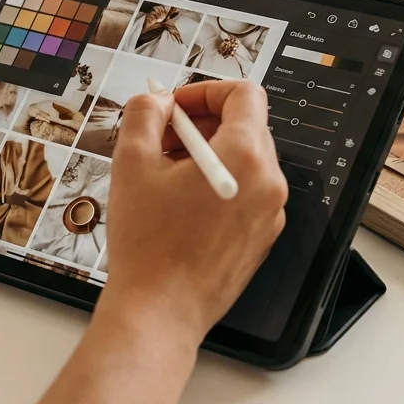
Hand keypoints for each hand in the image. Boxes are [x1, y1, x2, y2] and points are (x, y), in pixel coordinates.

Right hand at [98, 80, 287, 343]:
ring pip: (245, 162)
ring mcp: (269, 214)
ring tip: (166, 175)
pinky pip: (246, 194)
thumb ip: (145, 115)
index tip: (177, 105)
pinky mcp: (260, 238)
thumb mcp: (133, 163)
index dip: (206, 91)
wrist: (160, 312)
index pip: (245, 95)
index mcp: (246, 157)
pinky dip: (218, 185)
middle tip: (162, 138)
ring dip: (208, 155)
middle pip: (245, 127)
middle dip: (202, 124)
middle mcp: (269, 183)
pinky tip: (180, 204)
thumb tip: (156, 101)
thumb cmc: (149, 246)